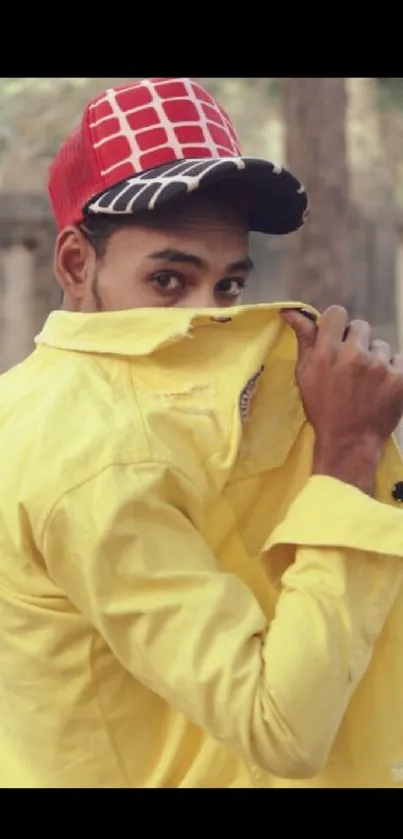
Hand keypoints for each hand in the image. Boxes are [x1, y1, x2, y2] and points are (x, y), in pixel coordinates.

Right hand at [281, 306, 402, 493]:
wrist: (349, 443)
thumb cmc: (323, 409)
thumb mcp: (305, 376)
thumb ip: (304, 340)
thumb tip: (291, 311)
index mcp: (327, 353)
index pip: (337, 313)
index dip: (337, 325)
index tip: (336, 339)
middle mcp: (354, 355)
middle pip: (360, 326)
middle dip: (356, 342)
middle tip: (352, 365)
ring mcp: (380, 366)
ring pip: (380, 345)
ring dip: (375, 357)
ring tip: (367, 380)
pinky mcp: (400, 378)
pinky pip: (398, 360)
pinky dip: (392, 371)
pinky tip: (381, 387)